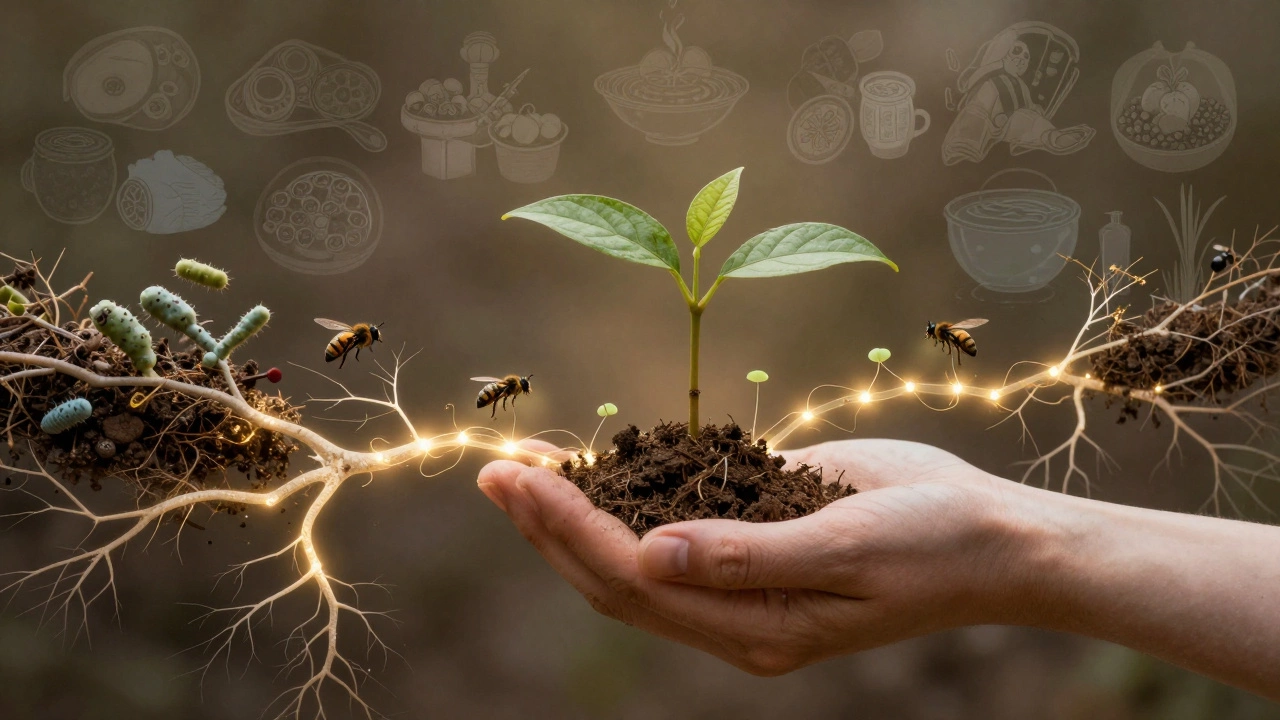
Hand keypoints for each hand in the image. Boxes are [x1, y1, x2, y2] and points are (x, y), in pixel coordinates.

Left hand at [476, 438, 1039, 675]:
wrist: (994, 539)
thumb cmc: (934, 544)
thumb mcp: (848, 547)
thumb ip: (749, 556)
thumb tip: (652, 553)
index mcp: (755, 628)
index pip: (633, 580)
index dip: (569, 529)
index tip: (520, 478)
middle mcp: (736, 613)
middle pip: (614, 578)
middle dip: (548, 527)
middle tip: (491, 474)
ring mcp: (743, 581)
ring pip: (633, 560)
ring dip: (573, 517)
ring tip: (517, 474)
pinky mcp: (756, 541)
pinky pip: (675, 529)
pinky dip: (627, 500)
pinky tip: (596, 469)